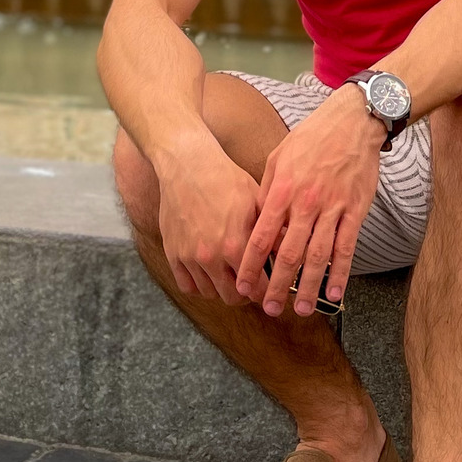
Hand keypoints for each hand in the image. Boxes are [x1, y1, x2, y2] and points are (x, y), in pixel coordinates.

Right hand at [155, 137, 262, 307]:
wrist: (187, 164)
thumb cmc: (225, 178)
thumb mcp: (256, 201)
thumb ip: (270, 231)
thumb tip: (289, 251)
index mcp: (235, 244)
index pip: (256, 287)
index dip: (266, 292)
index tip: (271, 291)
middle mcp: (211, 256)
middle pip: (232, 298)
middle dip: (245, 294)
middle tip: (251, 285)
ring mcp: (189, 256)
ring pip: (209, 293)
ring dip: (222, 289)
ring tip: (230, 277)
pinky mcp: (173, 253)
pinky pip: (186, 285)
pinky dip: (198, 284)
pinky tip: (208, 274)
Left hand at [237, 90, 382, 315]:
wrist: (353, 121)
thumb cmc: (312, 138)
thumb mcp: (279, 157)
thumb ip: (267, 191)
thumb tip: (257, 222)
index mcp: (282, 190)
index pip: (261, 237)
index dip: (251, 265)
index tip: (243, 286)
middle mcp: (306, 203)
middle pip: (288, 253)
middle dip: (276, 285)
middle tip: (268, 309)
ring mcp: (333, 208)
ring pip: (318, 256)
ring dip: (308, 287)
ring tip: (300, 310)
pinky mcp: (356, 210)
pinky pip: (347, 247)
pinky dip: (341, 273)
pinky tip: (335, 294)